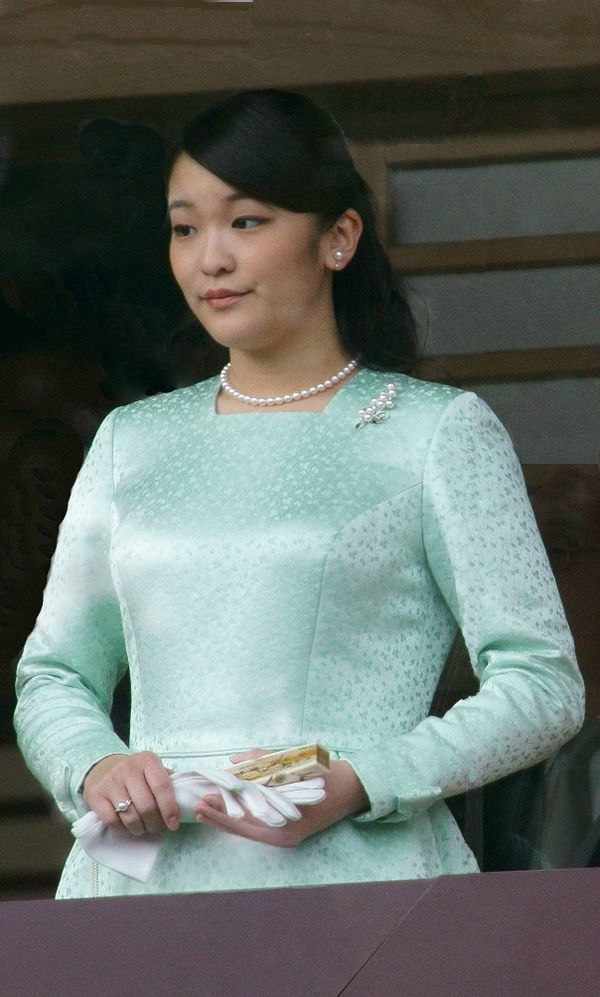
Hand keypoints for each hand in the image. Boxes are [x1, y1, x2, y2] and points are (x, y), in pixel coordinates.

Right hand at [82, 751, 178, 835]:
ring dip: (140, 829)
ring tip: (143, 828)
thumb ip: (170, 784)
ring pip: (130, 816)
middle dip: (155, 823)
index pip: (162, 787)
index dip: (170, 809)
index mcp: (147, 760)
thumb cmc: (138, 776)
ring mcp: (110, 780)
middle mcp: (128, 767)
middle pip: (147, 806)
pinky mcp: (95, 793)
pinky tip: (127, 825)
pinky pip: (112, 820)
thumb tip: (187, 803)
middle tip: (156, 827)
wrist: (105, 769)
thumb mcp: (155, 772)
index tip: (173, 824)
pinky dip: (122, 828)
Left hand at [195, 750, 367, 847]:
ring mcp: (285, 833)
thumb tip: (234, 761)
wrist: (352, 788)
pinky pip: (259, 824)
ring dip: (228, 818)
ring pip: (249, 828)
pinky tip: (228, 808)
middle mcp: (283, 835)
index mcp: (284, 826)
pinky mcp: (287, 827)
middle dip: (220, 817)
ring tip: (206, 807)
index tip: (205, 802)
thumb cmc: (325, 777)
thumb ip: (262, 761)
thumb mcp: (292, 766)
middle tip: (199, 805)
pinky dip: (243, 816)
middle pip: (244, 829)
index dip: (222, 813)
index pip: (245, 823)